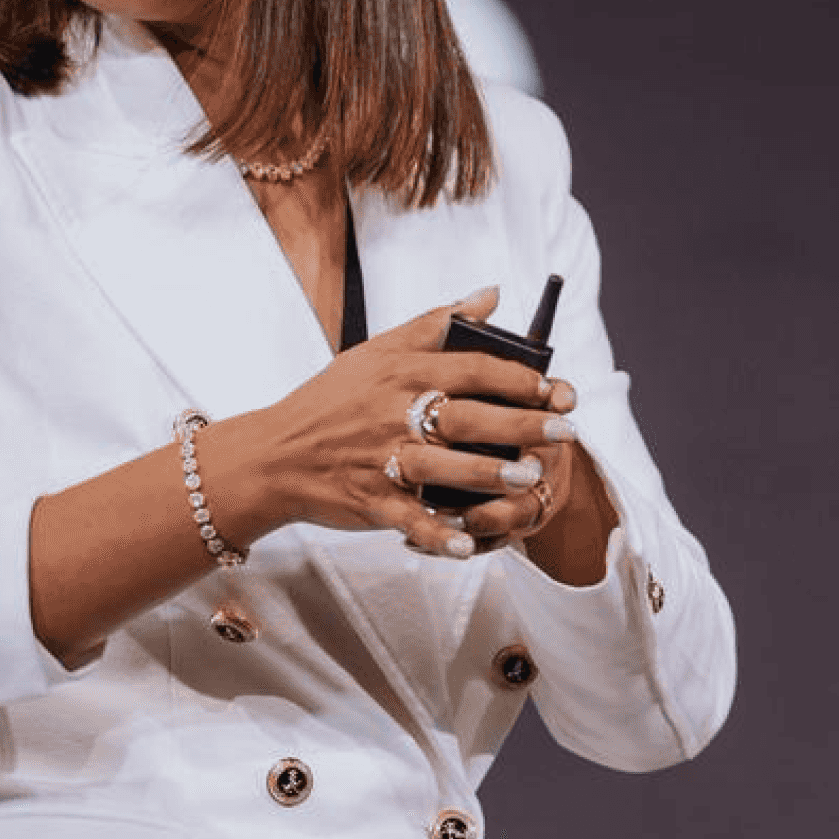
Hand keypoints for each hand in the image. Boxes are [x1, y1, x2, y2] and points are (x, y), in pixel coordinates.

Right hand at [240, 286, 586, 559]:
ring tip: (530, 477)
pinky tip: (470, 544)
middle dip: (519, 424)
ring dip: (488, 473)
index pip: (469, 368)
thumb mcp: (377, 351)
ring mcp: (379, 458)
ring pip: (441, 466)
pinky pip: (408, 518)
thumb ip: (436, 322)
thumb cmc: (331, 400)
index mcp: (399, 373)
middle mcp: (391, 413)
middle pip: (465, 416)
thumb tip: (491, 294)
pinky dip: (438, 533)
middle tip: (563, 431)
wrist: (274, 453)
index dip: (516, 377)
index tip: (553, 386)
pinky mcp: (368, 499)